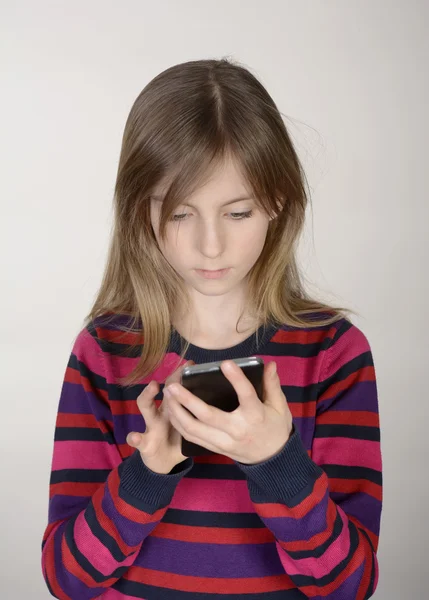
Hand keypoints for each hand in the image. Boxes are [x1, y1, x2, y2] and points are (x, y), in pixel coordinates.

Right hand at [126, 360, 194, 473]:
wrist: (162, 462)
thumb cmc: (178, 439)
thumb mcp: (188, 423)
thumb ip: (198, 411)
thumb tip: (220, 394)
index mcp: (172, 408)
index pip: (173, 387)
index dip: (180, 375)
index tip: (189, 364)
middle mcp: (160, 412)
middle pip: (161, 390)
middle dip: (170, 373)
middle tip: (174, 367)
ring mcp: (150, 426)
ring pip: (146, 408)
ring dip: (148, 397)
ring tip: (153, 386)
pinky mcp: (145, 444)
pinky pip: (139, 440)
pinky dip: (135, 438)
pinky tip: (134, 436)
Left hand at [163, 360, 292, 463]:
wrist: (272, 459)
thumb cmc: (275, 428)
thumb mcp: (279, 407)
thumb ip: (272, 385)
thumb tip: (269, 364)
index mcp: (255, 416)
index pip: (246, 396)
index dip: (236, 379)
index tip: (225, 363)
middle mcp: (237, 430)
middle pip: (208, 416)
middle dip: (188, 400)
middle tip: (173, 385)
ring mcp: (224, 442)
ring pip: (194, 429)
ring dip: (177, 412)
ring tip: (167, 394)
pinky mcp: (215, 448)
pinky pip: (192, 437)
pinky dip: (179, 424)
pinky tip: (171, 410)